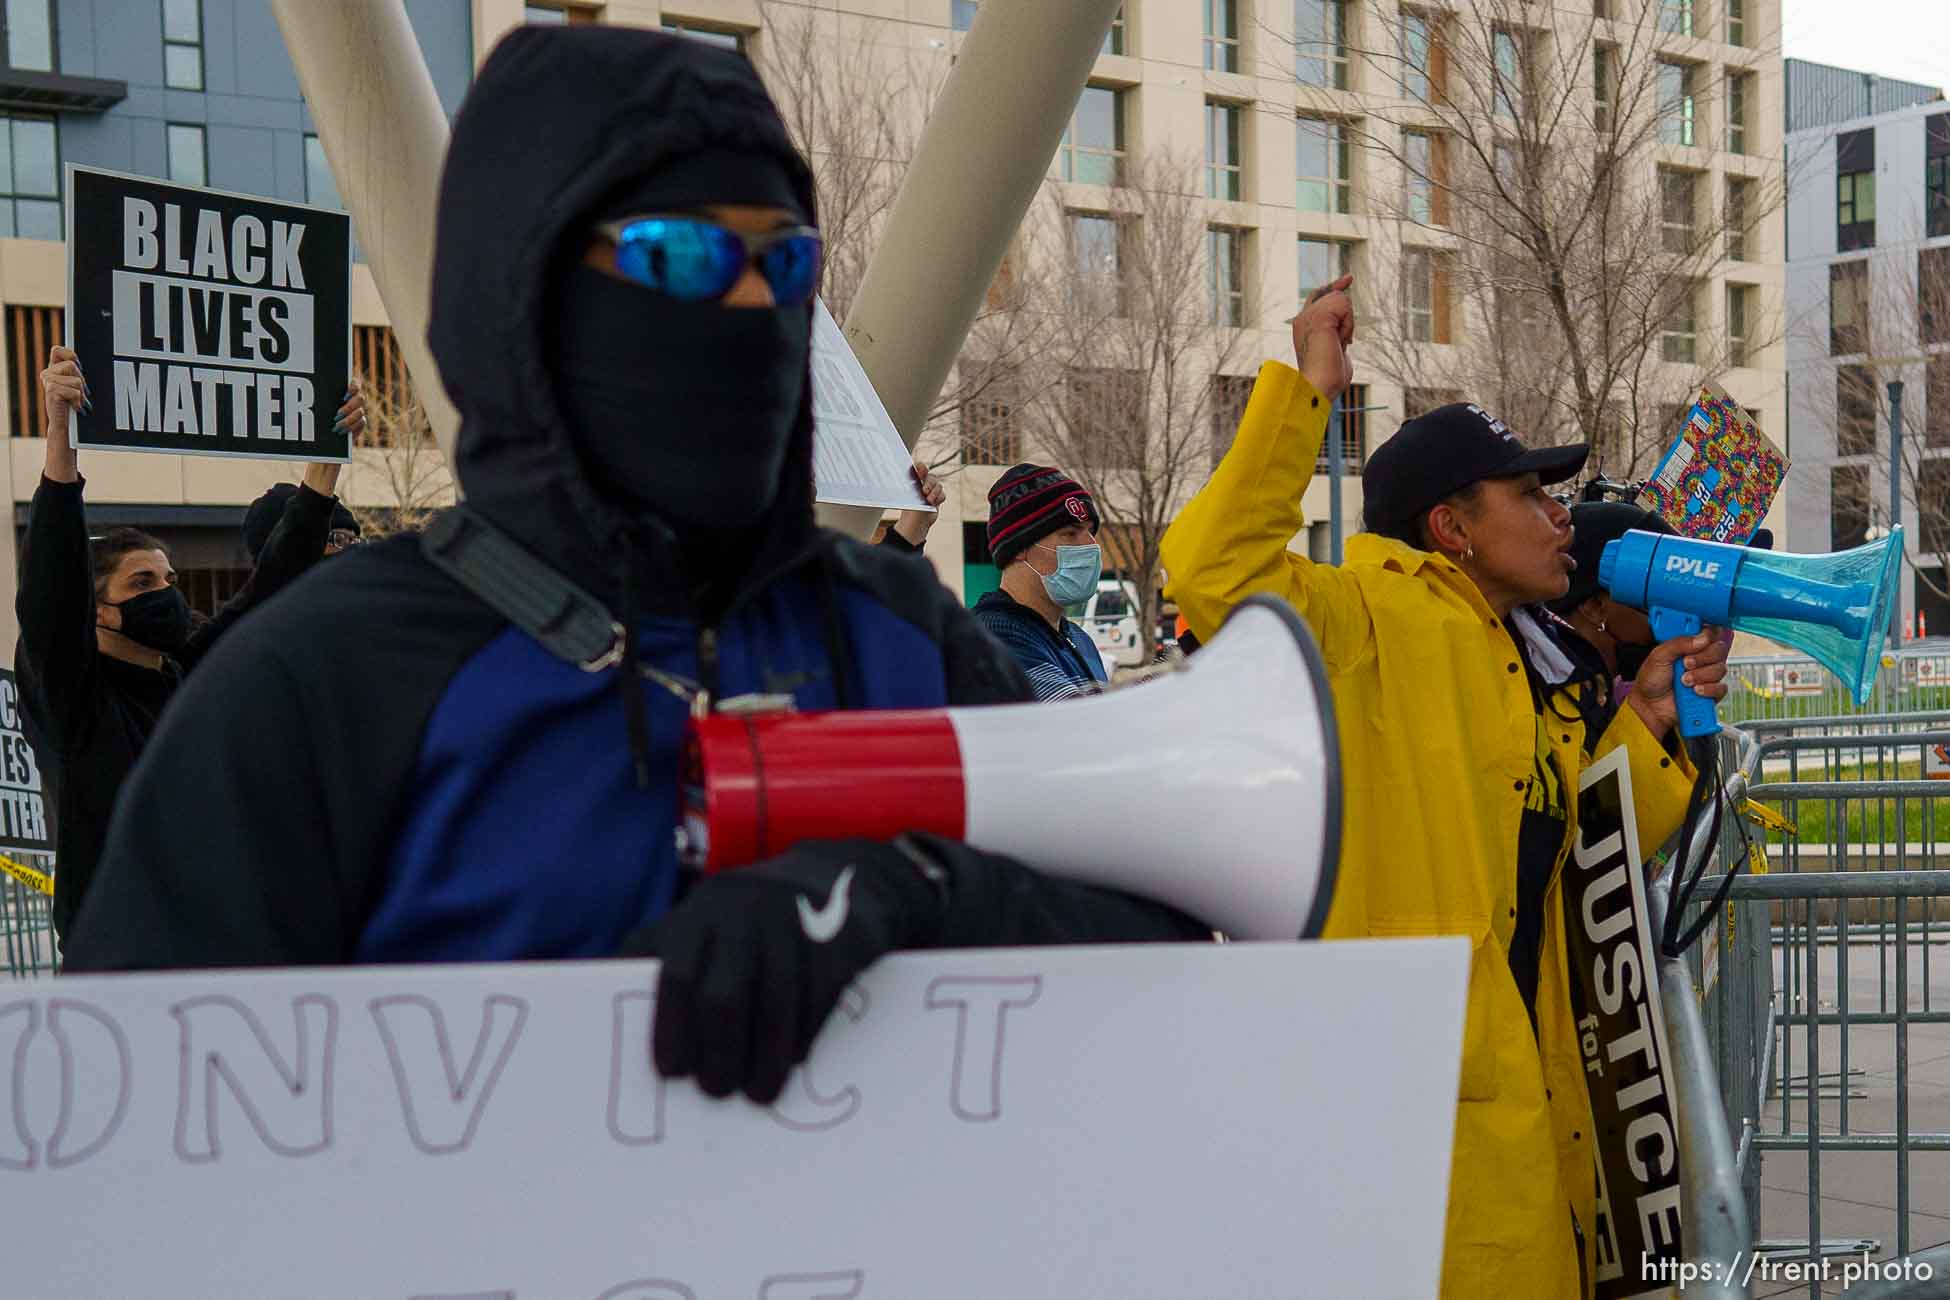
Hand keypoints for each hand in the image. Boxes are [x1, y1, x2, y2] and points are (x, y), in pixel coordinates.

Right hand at [39, 346, 83, 481]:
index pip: (58, 350)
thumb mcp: (81, 388)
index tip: (80, 367)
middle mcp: (48, 373)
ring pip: (75, 379)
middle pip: (72, 365)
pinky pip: (74, 390)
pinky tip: (75, 407)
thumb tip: (102, 360)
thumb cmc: (80, 408)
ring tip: (78, 402)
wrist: (70, 430)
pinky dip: (79, 400)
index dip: (70, 355)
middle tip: (82, 394)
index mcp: (55, 369)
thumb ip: (81, 374)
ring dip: (82, 392)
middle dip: (82, 381)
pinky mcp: (51, 392)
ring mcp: (47, 382)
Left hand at [303, 381, 364, 495]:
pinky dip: (351, 427)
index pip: (355, 383)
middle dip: (349, 406)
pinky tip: (340, 432)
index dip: (354, 385)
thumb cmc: (315, 432)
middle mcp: (351, 403)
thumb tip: (313, 393)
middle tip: (336, 414)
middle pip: (360, 397)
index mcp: (341, 395)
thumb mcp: (316, 417)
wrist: (322, 451)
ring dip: (348, 419)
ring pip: (360, 411)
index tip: (344, 393)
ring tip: (336, 426)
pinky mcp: (359, 426)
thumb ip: (320, 405)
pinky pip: (361, 423)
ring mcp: (356, 415)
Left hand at [621, 837, 947, 1103]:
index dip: (670, 1029)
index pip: (676, 975)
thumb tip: (594, 1011)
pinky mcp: (836, 938)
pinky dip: (804, 1036)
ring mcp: (794, 924)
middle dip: (718, 1053)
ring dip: (765, 1058)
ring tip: (758, 1093)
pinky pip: (817, 998)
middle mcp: (744, 913)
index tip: (671, 1073)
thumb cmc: (741, 921)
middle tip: (716, 1091)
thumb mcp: (693, 923)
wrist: (828, 879)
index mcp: (700, 913)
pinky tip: (794, 1060)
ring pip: (775, 1004)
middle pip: (725, 996)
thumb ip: (650, 957)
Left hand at [892, 458, 944, 546]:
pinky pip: (942, 495)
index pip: (919, 468)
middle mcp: (924, 482)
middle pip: (931, 477)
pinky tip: (933, 504)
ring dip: (935, 492)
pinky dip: (938, 499)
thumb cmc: (907, 508)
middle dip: (929, 483)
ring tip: (929, 500)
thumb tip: (893, 484)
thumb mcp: (904, 499)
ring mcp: (932, 490)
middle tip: (924, 491)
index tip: (920, 472)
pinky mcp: (938, 497)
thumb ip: (904, 491)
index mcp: (915, 479)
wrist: (915, 522)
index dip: (921, 467)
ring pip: (938, 485)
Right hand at [1291, 275, 1353, 402]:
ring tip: (1337, 344)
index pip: (1318, 297)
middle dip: (1345, 316)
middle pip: (1332, 294)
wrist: (1319, 385)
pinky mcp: (1318, 314)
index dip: (1334, 287)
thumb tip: (1345, 339)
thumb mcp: (1334, 352)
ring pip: (1341, 300)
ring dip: (1347, 324)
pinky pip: (1345, 305)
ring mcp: (1308, 315)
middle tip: (1340, 341)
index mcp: (1303, 327)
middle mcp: (1302, 318)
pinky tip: (1339, 339)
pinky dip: (1348, 324)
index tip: (1348, 279)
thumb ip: (1336, 338)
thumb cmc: (1328, 378)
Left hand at [1626, 629, 1731, 739]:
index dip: (1709, 634)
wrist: (1649, 706)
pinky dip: (1708, 689)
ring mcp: (1707, 676)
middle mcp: (1701, 659)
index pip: (1709, 633)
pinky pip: (1721, 688)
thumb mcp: (1659, 656)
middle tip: (1686, 664)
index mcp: (1689, 646)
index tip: (1702, 640)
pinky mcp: (1711, 693)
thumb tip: (1702, 637)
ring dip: (1701, 675)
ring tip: (1684, 681)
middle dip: (1703, 657)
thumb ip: (1679, 643)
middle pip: (1718, 649)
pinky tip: (1695, 691)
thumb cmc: (1651, 680)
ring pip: (1720, 669)